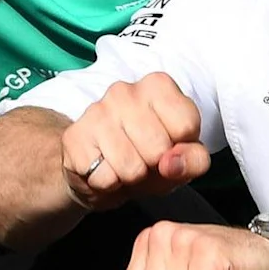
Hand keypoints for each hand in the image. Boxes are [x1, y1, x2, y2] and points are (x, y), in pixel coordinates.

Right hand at [58, 73, 210, 210]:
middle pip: (158, 149)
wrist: (101, 169)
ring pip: (131, 167)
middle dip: (155, 165)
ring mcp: (96, 112)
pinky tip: (104, 168)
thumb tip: (172, 163)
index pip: (186, 126)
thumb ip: (194, 160)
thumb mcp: (185, 158)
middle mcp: (125, 91)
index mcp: (158, 85)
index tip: (170, 143)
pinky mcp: (74, 138)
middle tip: (145, 158)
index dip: (182, 146)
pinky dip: (108, 183)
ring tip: (126, 164)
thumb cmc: (150, 156)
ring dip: (131, 177)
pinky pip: (104, 178)